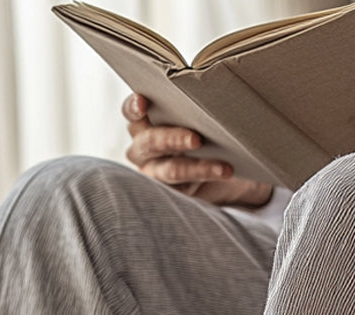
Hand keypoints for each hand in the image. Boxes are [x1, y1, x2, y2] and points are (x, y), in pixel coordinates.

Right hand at [122, 93, 272, 206]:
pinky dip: (206, 177)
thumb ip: (193, 103)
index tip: (143, 103)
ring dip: (197, 168)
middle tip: (196, 140)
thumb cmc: (202, 128)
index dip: (133, 108)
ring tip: (223, 167)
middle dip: (173, 139)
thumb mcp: (195, 113)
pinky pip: (185, 188)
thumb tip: (217, 81)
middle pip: (150, 143)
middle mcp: (143, 149)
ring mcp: (154, 173)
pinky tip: (224, 172)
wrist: (222, 163)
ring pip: (170, 171)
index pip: (130, 112)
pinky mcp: (171, 192)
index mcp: (143, 122)